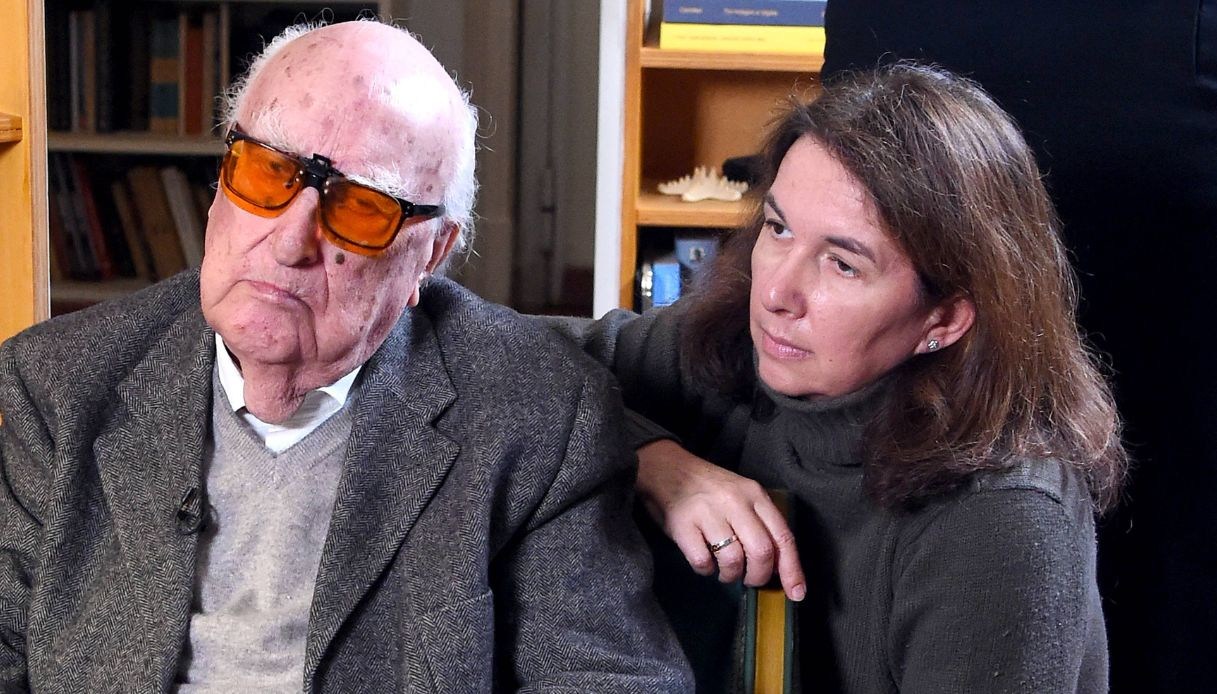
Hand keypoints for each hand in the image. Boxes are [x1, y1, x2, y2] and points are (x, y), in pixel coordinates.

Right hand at [635, 439, 805, 600]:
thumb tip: (778, 566)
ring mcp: (708, 512)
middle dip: (758, 576)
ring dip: (730, 575)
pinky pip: (703, 562)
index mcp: (755, 495)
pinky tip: (704, 562)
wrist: (666, 467)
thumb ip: (760, 523)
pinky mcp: (682, 524)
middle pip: (761, 552)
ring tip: (723, 570)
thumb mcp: (741, 495)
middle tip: (749, 579)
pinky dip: (706, 570)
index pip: (783, 537)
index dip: (792, 570)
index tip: (797, 593)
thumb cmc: (707, 488)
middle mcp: (735, 502)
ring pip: (733, 560)